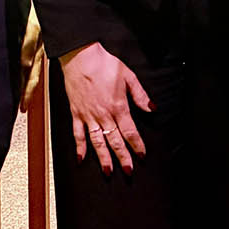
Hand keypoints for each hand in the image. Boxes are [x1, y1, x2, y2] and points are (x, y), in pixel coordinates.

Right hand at [59, 42, 152, 173]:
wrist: (81, 57)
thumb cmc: (105, 64)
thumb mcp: (129, 76)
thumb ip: (141, 96)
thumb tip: (152, 109)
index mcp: (118, 106)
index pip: (130, 132)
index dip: (137, 145)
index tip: (142, 156)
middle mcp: (103, 115)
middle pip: (115, 141)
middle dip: (123, 158)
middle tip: (129, 172)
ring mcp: (88, 116)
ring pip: (97, 141)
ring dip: (103, 158)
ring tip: (108, 172)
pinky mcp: (76, 113)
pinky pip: (78, 134)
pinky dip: (80, 147)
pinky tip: (81, 159)